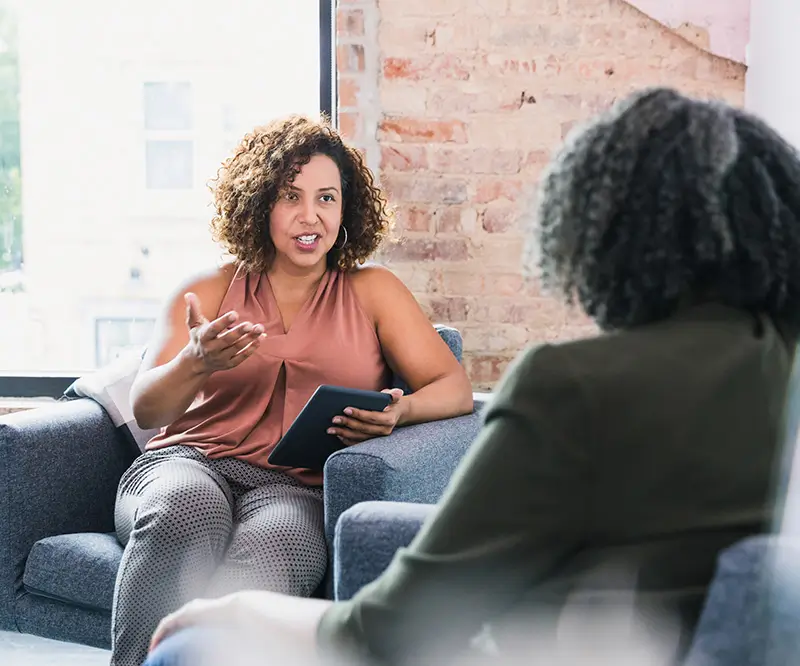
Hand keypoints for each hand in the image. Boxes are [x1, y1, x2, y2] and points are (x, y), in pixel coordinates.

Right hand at [150, 591, 330, 660]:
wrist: (343, 634)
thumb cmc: (297, 648)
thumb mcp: (248, 654)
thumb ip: (216, 649)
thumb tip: (200, 648)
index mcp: (232, 610)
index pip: (185, 614)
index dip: (163, 633)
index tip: (152, 652)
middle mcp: (245, 600)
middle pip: (200, 611)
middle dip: (180, 631)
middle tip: (169, 655)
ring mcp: (262, 602)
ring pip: (219, 615)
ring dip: (202, 631)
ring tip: (194, 654)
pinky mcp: (276, 609)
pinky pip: (237, 618)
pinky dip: (222, 630)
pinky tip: (226, 648)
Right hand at [184, 292, 265, 373]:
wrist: (197, 362)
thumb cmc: (198, 338)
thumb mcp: (194, 324)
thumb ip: (193, 310)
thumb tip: (189, 294)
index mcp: (203, 337)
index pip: (213, 329)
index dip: (224, 322)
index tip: (235, 314)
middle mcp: (212, 349)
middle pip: (227, 340)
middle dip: (239, 332)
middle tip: (250, 324)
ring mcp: (221, 357)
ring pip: (237, 348)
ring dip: (250, 339)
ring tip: (260, 328)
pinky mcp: (230, 364)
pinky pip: (242, 357)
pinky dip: (252, 348)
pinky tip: (261, 338)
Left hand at [328, 388, 404, 444]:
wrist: (397, 413)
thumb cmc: (391, 402)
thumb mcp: (393, 396)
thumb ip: (393, 394)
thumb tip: (398, 392)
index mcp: (389, 419)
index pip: (372, 417)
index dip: (359, 414)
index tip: (346, 409)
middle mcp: (384, 431)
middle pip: (363, 428)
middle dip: (347, 423)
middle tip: (334, 419)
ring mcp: (377, 438)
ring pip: (359, 437)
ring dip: (344, 433)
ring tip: (331, 429)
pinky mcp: (372, 441)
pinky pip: (358, 443)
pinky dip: (347, 440)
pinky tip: (337, 435)